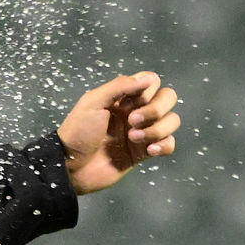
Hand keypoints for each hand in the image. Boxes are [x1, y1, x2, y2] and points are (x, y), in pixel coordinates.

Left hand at [57, 71, 179, 194]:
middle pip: (167, 98)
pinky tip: (149, 151)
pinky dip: (164, 145)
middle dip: (156, 109)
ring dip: (158, 128)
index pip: (151, 81)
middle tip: (132, 121)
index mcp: (122, 97)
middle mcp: (136, 111)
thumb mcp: (92, 102)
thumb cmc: (79, 131)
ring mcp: (143, 132)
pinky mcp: (145, 152)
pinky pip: (169, 143)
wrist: (72, 166)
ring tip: (133, 139)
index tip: (132, 100)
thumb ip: (119, 86)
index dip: (148, 89)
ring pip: (171, 121)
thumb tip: (149, 78)